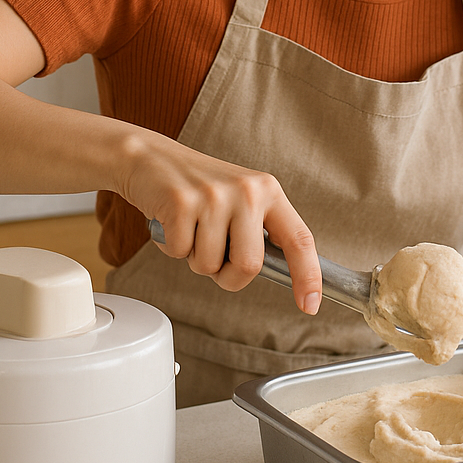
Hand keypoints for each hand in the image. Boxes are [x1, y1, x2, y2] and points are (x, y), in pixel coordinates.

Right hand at [115, 126, 321, 313]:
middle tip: (214, 254)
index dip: (308, 275)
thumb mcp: (241, 200)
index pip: (299, 239)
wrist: (152, 158)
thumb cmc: (199, 188)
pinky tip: (172, 222)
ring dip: (195, 259)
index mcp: (269, 191)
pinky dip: (172, 248)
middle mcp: (248, 190)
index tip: (310, 304)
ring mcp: (214, 195)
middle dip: (227, 276)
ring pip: (210, 265)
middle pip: (249, 266)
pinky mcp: (182, 202)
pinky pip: (180, 253)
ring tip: (191, 229)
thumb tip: (281, 274)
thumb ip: (259, 232)